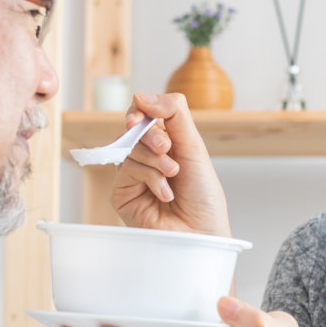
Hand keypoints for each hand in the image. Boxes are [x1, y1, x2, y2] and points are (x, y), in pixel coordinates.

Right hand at [111, 92, 230, 237]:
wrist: (202, 231)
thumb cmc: (203, 195)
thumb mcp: (194, 146)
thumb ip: (173, 114)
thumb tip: (140, 95)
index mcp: (166, 144)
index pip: (144, 115)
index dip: (141, 110)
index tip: (143, 112)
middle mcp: (147, 158)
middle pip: (134, 129)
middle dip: (151, 135)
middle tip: (167, 148)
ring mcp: (133, 176)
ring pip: (130, 149)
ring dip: (155, 160)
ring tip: (173, 176)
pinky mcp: (122, 194)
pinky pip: (126, 171)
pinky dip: (149, 178)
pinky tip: (164, 193)